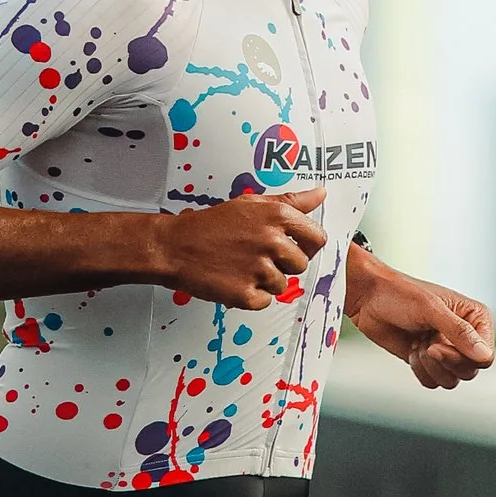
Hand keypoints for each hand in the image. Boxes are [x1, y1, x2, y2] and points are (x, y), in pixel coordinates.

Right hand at [158, 185, 327, 310]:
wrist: (174, 246)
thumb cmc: (211, 225)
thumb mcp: (251, 203)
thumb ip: (291, 201)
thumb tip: (320, 195)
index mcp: (277, 216)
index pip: (316, 237)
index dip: (307, 245)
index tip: (296, 248)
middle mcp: (271, 242)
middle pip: (300, 265)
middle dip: (283, 264)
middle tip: (257, 257)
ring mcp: (259, 269)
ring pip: (282, 285)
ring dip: (265, 281)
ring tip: (241, 267)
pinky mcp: (245, 293)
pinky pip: (264, 301)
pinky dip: (251, 296)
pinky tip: (234, 280)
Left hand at [348, 256, 494, 389]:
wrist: (369, 299)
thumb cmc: (401, 294)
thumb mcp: (431, 309)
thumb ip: (459, 333)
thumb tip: (484, 356)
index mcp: (476, 318)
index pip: (485, 357)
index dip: (462, 358)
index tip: (437, 344)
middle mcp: (466, 336)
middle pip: (469, 372)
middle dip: (443, 362)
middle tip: (426, 345)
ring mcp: (448, 350)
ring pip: (452, 381)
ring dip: (430, 366)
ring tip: (418, 344)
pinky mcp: (430, 362)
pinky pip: (433, 382)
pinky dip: (420, 370)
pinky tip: (411, 349)